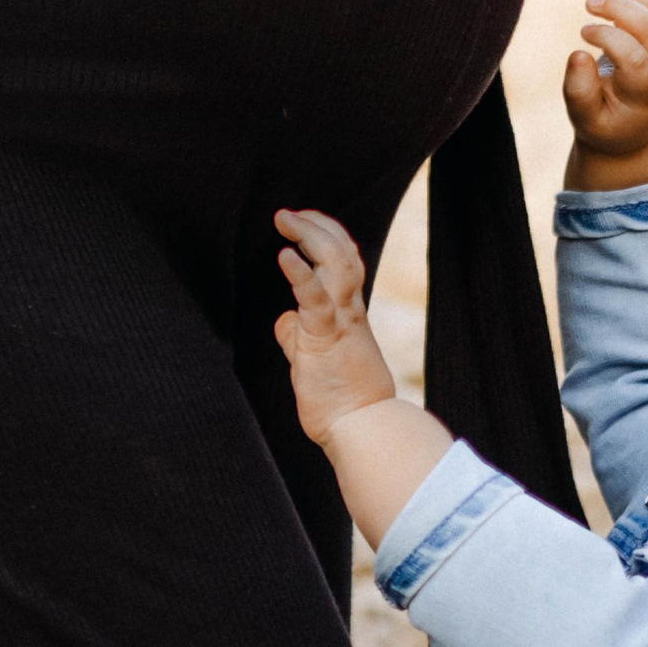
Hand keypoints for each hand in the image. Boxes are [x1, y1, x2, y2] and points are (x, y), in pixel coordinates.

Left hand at [274, 207, 398, 443]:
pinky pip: (316, 300)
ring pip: (337, 265)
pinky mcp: (326, 339)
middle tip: (287, 214)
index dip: (326, 236)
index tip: (302, 222)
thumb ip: (299, 337)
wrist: (362, 432)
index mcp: (349, 315)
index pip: (344, 262)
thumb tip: (285, 322)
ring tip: (286, 219)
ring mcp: (341, 323)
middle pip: (344, 253)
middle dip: (317, 226)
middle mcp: (350, 312)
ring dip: (311, 236)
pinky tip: (285, 256)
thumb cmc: (341, 404)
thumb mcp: (314, 361)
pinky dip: (300, 275)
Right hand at [563, 0, 647, 183]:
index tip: (583, 33)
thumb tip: (578, 54)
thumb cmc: (605, 121)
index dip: (609, 39)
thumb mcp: (584, 119)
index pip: (636, 59)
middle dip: (621, 8)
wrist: (634, 126)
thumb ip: (579, 91)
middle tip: (589, 2)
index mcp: (647, 95)